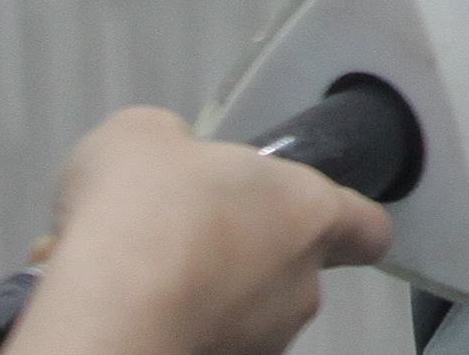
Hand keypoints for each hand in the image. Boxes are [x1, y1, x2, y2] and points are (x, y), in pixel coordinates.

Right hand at [4, 107, 393, 354]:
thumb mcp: (144, 135)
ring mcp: (262, 342)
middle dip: (244, 258)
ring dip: (204, 299)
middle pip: (292, 272)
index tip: (317, 216)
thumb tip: (165, 160)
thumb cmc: (139, 215)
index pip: (367, 227)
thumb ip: (176, 146)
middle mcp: (299, 285)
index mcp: (308, 211)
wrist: (100, 312)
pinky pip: (202, 345)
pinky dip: (171, 331)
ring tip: (138, 279)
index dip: (346, 222)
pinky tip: (120, 311)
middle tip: (187, 237)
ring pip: (245, 317)